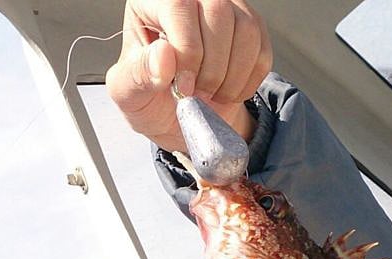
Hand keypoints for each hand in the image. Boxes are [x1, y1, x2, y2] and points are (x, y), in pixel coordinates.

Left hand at [106, 0, 271, 152]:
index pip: (178, 6)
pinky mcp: (250, 26)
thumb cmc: (148, 98)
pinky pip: (262, 48)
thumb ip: (139, 75)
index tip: (184, 87)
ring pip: (245, 28)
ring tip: (211, 94)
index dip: (187, 49)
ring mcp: (225, 7)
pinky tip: (227, 92)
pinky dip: (247, 80)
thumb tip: (163, 56)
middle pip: (217, 11)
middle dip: (211, 65)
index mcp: (152, 3)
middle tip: (196, 93)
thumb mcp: (129, 94)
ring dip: (231, 74)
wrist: (179, 116)